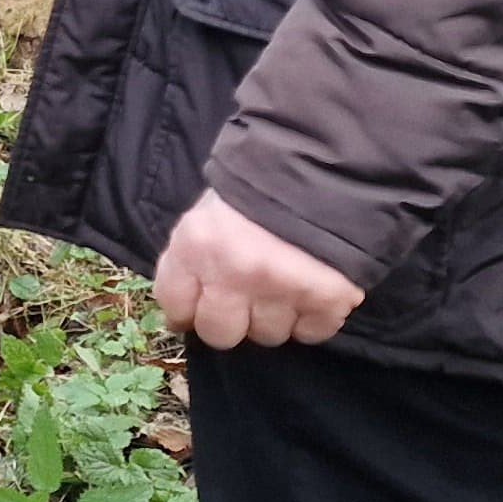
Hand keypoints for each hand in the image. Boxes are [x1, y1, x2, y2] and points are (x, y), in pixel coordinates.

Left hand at [153, 190, 362, 348]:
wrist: (324, 165)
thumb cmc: (256, 187)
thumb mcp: (208, 213)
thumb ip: (192, 259)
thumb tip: (183, 311)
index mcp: (196, 246)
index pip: (175, 306)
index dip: (187, 310)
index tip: (199, 308)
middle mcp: (234, 274)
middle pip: (220, 335)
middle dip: (231, 321)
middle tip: (246, 299)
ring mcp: (281, 290)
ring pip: (268, 335)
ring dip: (275, 317)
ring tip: (284, 284)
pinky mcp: (327, 299)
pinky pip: (311, 333)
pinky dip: (312, 318)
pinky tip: (311, 292)